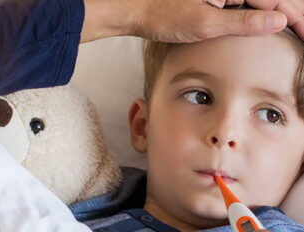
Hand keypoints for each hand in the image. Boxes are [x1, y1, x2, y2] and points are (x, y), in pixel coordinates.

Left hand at [81, 0, 298, 42]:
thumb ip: (244, 22)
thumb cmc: (167, 17)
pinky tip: (271, 24)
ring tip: (296, 32)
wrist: (141, 10)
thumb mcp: (206, 24)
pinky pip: (251, 1)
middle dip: (296, 14)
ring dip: (283, 13)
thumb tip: (280, 21)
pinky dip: (264, 12)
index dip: (299, 18)